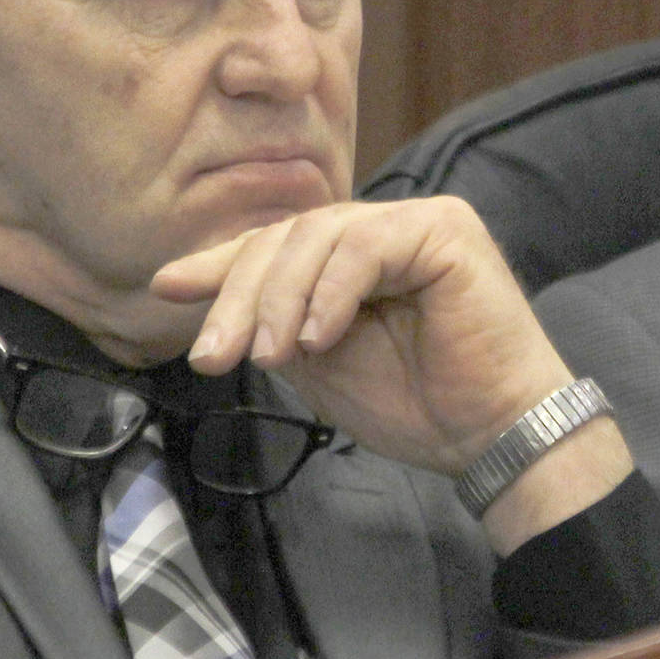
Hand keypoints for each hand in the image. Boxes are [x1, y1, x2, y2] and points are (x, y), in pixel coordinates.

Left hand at [151, 198, 629, 545]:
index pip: (278, 245)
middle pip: (287, 236)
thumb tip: (209, 303)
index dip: (222, 265)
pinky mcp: (446, 230)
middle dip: (239, 294)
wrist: (493, 436)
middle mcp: (386, 226)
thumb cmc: (420, 405)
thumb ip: (276, 323)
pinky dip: (330, 292)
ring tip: (268, 358)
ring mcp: (418, 221)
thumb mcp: (321, 362)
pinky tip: (316, 339)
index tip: (166, 289)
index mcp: (356, 255)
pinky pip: (364, 246)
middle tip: (211, 355)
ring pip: (317, 236)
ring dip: (278, 299)